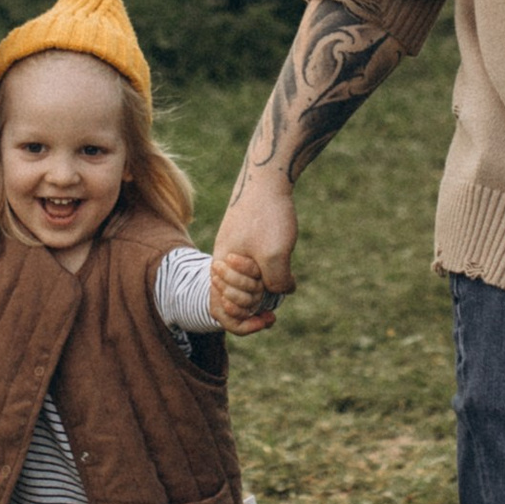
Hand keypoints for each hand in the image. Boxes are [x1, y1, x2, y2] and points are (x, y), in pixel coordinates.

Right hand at [212, 169, 296, 331]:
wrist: (267, 180)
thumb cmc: (267, 217)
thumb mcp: (275, 256)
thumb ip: (276, 284)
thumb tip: (282, 292)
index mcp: (222, 269)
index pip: (225, 313)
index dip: (247, 322)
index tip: (270, 318)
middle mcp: (223, 265)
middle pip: (237, 302)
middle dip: (257, 301)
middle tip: (273, 283)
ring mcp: (234, 255)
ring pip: (249, 287)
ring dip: (266, 287)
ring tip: (281, 274)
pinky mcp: (246, 246)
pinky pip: (255, 272)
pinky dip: (270, 274)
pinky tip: (282, 261)